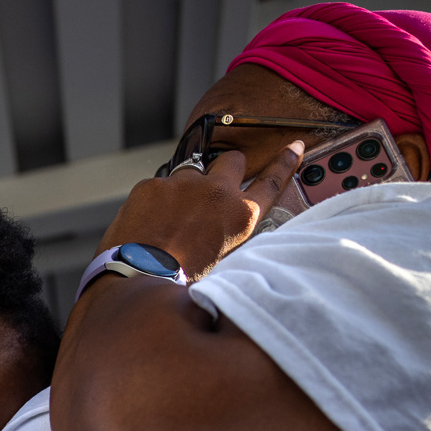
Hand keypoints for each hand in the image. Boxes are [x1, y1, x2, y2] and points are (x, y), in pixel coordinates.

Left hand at [97, 142, 304, 279]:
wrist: (138, 282)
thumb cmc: (181, 281)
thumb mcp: (225, 261)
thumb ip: (231, 231)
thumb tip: (228, 222)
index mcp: (241, 216)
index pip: (272, 180)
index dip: (284, 162)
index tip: (292, 148)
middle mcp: (218, 193)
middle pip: (232, 160)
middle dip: (226, 170)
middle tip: (211, 191)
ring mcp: (183, 184)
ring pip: (192, 171)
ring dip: (187, 186)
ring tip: (172, 216)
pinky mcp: (153, 184)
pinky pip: (158, 185)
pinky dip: (155, 199)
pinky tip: (147, 222)